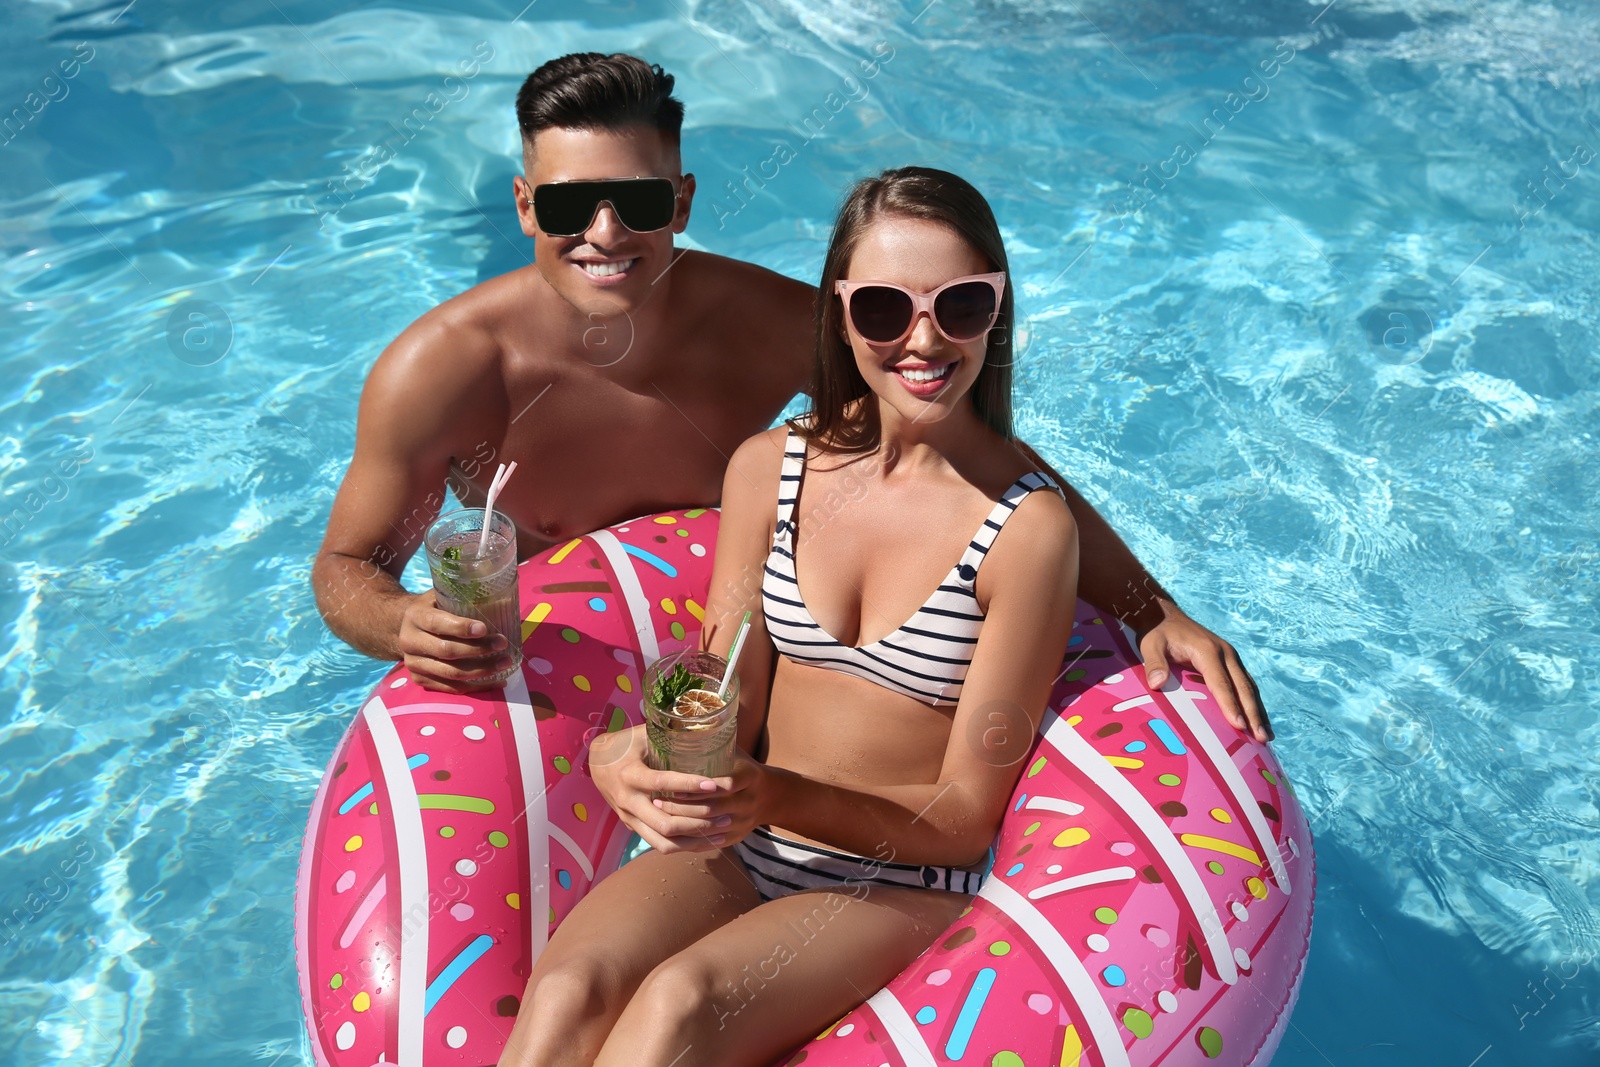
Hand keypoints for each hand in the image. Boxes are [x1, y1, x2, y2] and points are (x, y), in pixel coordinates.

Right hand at [398, 589, 514, 692]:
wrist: (406, 627)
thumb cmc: (433, 608)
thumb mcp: (440, 595)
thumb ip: (460, 597)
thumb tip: (499, 598)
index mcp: (415, 616)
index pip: (437, 623)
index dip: (461, 627)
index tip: (484, 628)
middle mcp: (409, 641)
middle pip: (446, 651)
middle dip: (478, 649)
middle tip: (502, 644)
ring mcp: (413, 664)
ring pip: (450, 673)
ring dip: (482, 670)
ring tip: (505, 663)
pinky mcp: (420, 680)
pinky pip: (450, 688)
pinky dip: (476, 686)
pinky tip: (496, 681)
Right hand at [588, 725, 733, 853]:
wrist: (597, 763)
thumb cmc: (626, 744)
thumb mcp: (642, 734)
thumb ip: (667, 733)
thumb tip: (702, 724)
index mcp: (630, 774)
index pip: (661, 783)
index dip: (688, 785)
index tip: (714, 784)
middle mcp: (629, 801)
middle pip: (665, 823)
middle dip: (698, 822)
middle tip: (726, 815)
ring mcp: (630, 818)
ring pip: (664, 841)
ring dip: (695, 840)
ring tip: (723, 832)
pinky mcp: (634, 828)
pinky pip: (660, 844)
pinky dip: (685, 846)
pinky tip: (706, 841)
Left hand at [656, 747, 768, 847]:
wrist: (771, 796)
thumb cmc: (743, 768)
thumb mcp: (734, 753)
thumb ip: (712, 744)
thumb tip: (677, 726)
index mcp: (750, 777)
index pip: (723, 785)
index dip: (696, 787)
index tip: (671, 784)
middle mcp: (750, 802)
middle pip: (712, 809)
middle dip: (682, 807)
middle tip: (656, 801)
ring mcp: (744, 823)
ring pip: (708, 830)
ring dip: (681, 824)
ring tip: (658, 815)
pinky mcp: (737, 838)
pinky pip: (709, 844)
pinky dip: (689, 840)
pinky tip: (670, 833)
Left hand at [1138, 600, 1271, 741]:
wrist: (1165, 615)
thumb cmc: (1157, 633)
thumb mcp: (1150, 645)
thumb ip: (1154, 663)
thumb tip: (1157, 684)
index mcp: (1208, 650)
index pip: (1221, 683)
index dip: (1230, 705)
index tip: (1239, 726)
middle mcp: (1225, 653)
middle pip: (1243, 687)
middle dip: (1253, 714)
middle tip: (1261, 738)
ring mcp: (1230, 656)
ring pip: (1249, 687)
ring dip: (1258, 711)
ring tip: (1266, 737)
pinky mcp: (1230, 661)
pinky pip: (1245, 683)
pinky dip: (1253, 702)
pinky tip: (1258, 720)